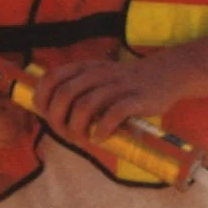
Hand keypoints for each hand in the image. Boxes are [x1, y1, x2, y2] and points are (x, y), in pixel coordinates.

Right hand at [0, 65, 34, 150]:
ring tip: (25, 117)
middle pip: (6, 128)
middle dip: (22, 119)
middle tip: (29, 108)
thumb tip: (13, 75)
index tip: (24, 97)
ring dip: (20, 128)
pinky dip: (11, 136)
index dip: (16, 106)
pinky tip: (15, 126)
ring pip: (6, 138)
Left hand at [34, 57, 180, 147]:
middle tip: (66, 134)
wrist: (165, 75)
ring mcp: (118, 86)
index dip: (43, 98)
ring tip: (82, 139)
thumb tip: (51, 114)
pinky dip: (102, 130)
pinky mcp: (136, 99)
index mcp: (86, 68)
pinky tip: (99, 138)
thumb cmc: (125, 84)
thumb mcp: (98, 77)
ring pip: (85, 106)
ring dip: (77, 128)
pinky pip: (113, 115)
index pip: (52, 77)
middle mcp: (98, 74)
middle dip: (58, 119)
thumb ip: (77, 90)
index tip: (46, 114)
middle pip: (65, 94)